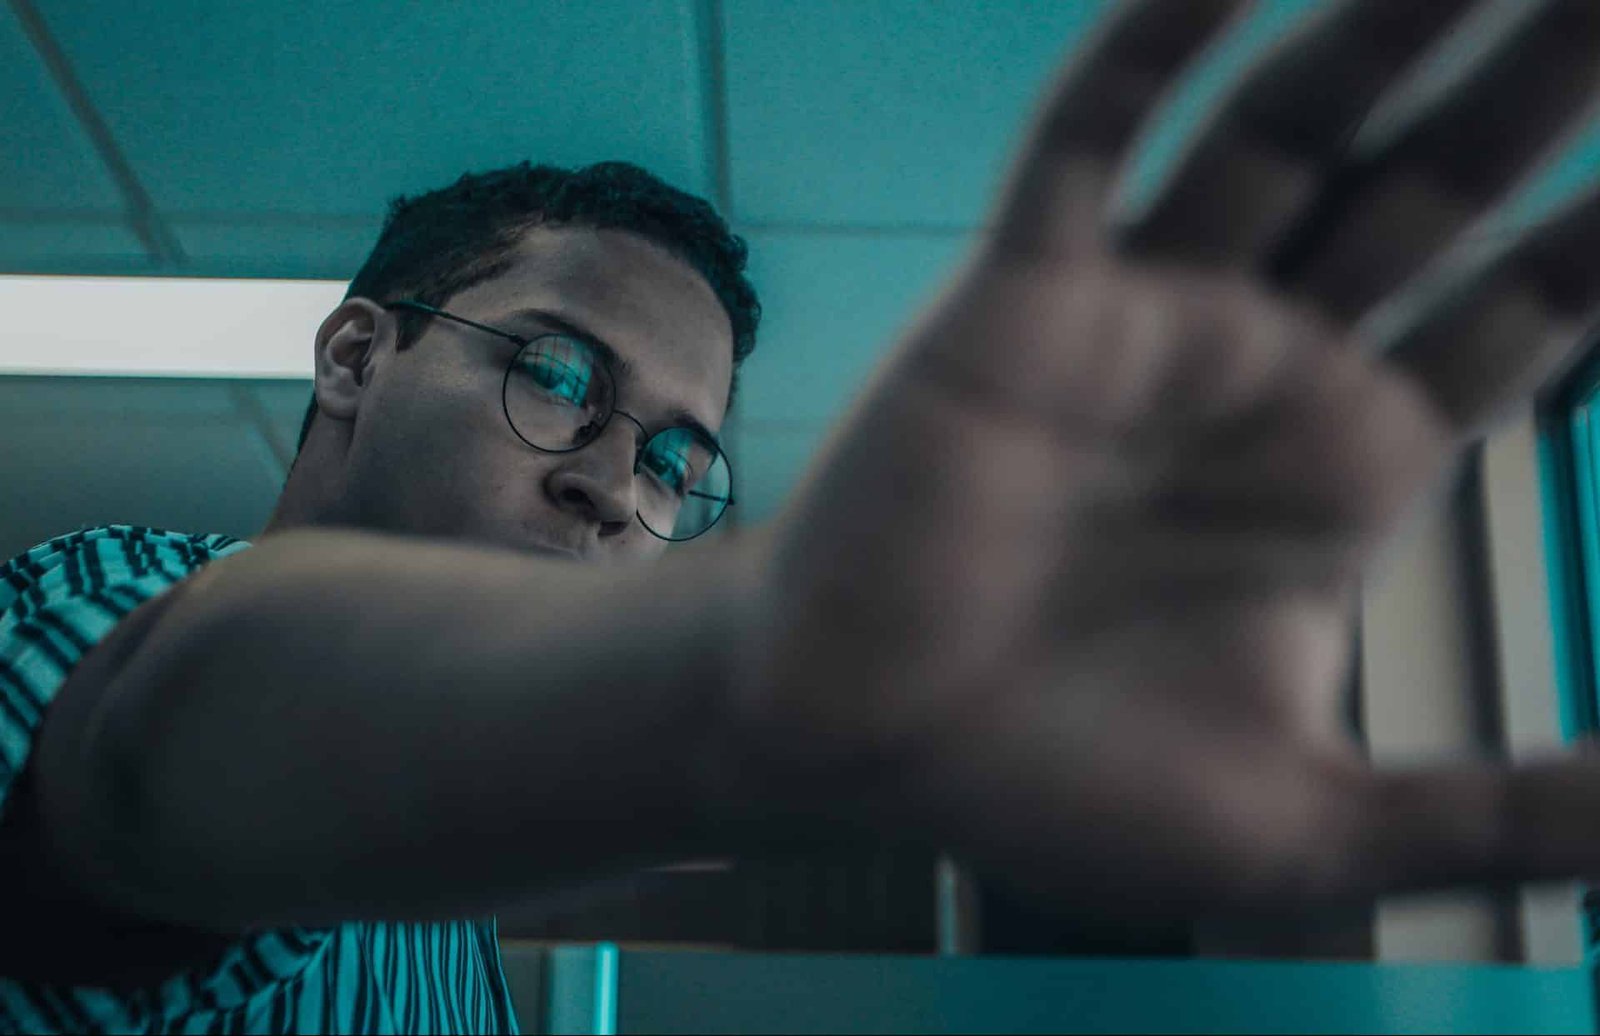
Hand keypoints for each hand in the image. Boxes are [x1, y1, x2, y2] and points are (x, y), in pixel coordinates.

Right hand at [731, 0, 1599, 926]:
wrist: (856, 753)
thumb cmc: (1056, 788)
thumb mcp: (1315, 832)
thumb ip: (1500, 817)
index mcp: (1342, 470)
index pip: (1523, 316)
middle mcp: (1258, 369)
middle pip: (1431, 191)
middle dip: (1535, 91)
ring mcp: (1142, 319)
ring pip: (1285, 133)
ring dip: (1385, 31)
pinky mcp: (1020, 296)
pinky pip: (1090, 138)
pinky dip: (1153, 43)